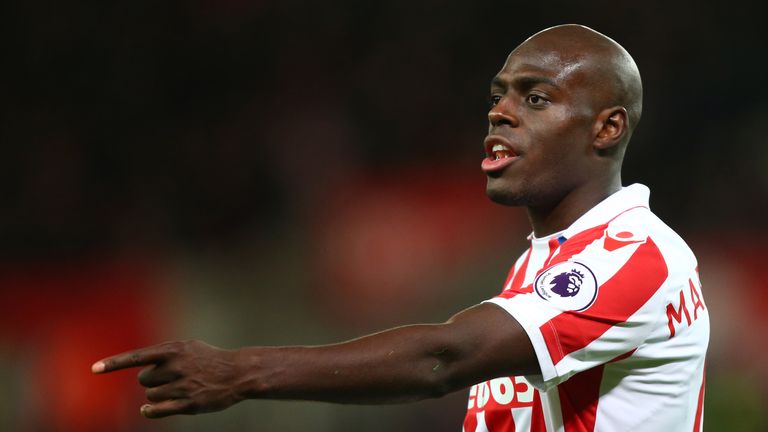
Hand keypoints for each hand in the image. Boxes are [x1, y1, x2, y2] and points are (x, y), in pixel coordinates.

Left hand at [92, 340, 245, 417]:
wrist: (237, 373)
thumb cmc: (210, 359)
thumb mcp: (188, 347)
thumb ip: (164, 354)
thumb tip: (140, 366)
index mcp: (174, 350)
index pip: (137, 357)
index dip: (114, 363)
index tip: (94, 369)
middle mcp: (176, 367)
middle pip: (143, 380)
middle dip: (152, 380)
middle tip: (168, 378)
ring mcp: (182, 386)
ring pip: (151, 396)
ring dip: (157, 395)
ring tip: (176, 389)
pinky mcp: (188, 403)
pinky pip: (157, 410)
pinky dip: (150, 410)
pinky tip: (147, 409)